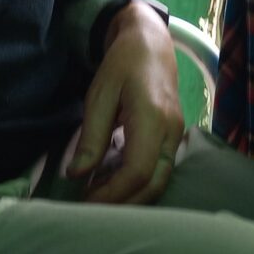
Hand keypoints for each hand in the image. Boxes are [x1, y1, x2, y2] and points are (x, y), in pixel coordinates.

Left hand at [65, 2, 184, 204]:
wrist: (151, 44)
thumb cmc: (122, 65)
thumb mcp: (99, 95)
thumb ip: (91, 136)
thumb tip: (78, 175)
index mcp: (152, 118)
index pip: (137, 171)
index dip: (112, 193)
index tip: (85, 201)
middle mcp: (171, 131)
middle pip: (154, 184)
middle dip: (123, 204)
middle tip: (90, 209)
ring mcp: (176, 135)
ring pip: (160, 181)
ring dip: (131, 197)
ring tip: (98, 197)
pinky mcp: (173, 137)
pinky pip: (160, 170)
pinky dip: (138, 184)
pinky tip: (112, 182)